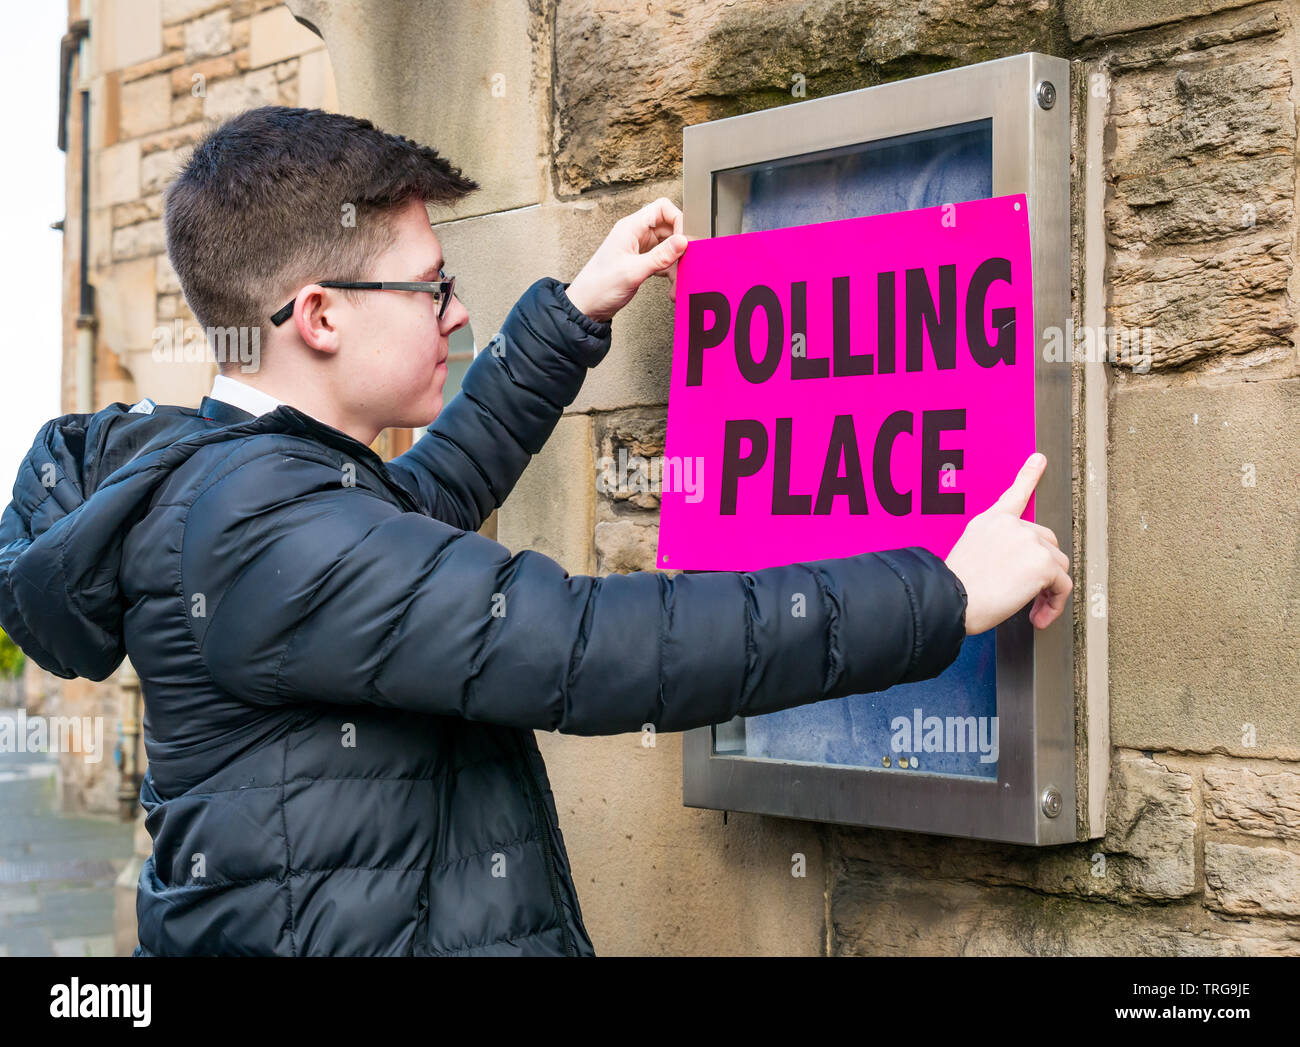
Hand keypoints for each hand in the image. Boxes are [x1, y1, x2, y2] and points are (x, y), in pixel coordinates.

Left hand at [564, 197, 689, 322]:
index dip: (678, 220)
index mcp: (630, 227)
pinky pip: (662, 259)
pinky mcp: (640, 261)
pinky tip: (670, 282)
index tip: (684, 240)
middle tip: (684, 261)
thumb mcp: (633, 271)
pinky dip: (669, 270)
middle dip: (679, 246)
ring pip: (667, 246)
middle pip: (668, 227)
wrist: (586, 306)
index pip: (662, 208)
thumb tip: (682, 241)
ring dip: (675, 262)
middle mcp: (635, 234)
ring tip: (677, 278)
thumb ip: (660, 256)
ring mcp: (638, 247)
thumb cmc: (599, 286)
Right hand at [943, 453, 1071, 633]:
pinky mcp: (1043, 564)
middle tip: (1027, 594)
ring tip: (1029, 609)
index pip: (1014, 494)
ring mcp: (1030, 541)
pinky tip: (1037, 616)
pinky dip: (1055, 604)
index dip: (1028, 476)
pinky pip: (1063, 587)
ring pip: (1058, 566)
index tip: (1038, 460)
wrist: (950, 599)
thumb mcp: (969, 555)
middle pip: (1047, 543)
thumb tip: (1016, 567)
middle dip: (1042, 569)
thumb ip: (995, 550)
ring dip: (1048, 590)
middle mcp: (1013, 526)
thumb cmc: (953, 588)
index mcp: (991, 521)